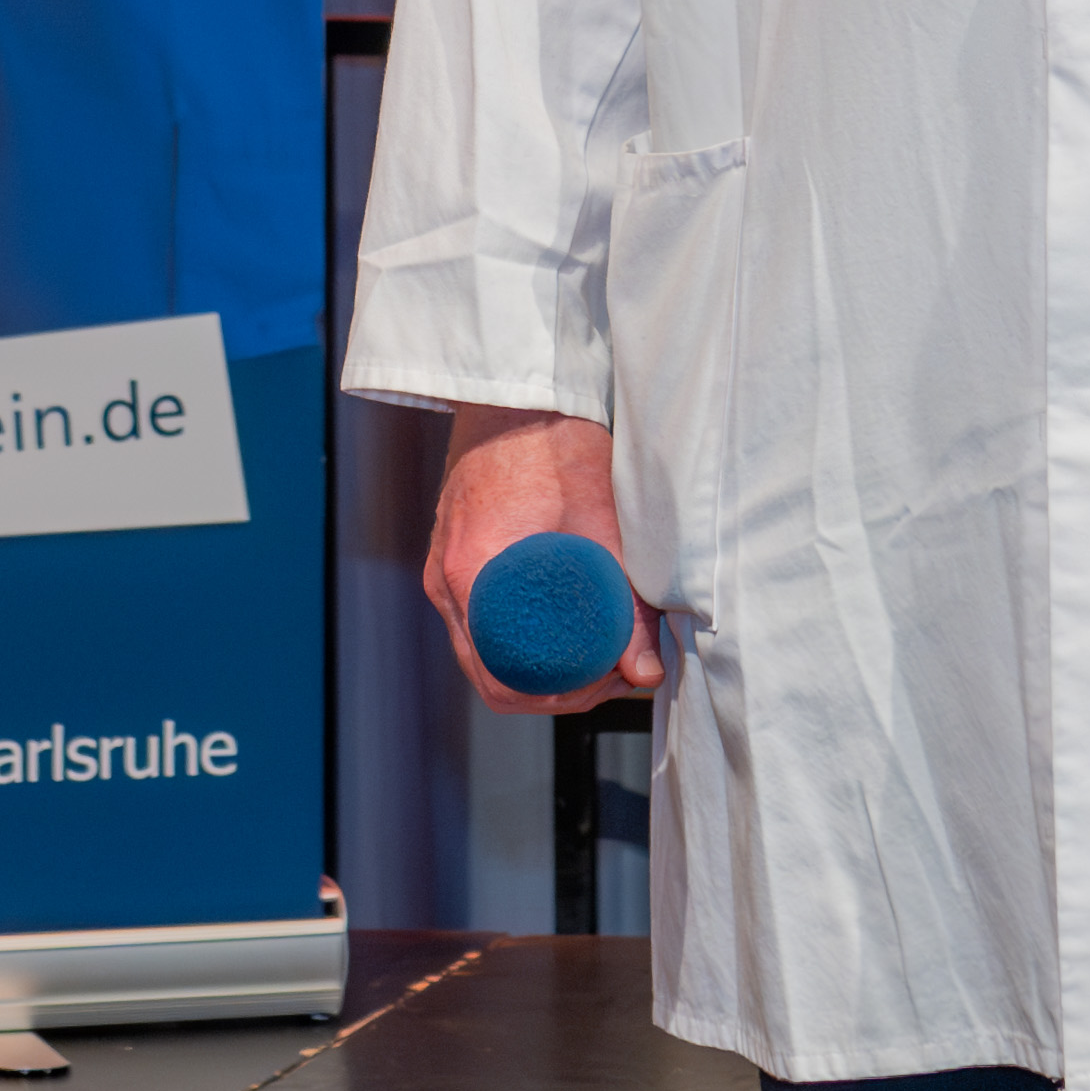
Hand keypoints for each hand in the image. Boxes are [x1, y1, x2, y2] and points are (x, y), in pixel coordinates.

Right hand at [422, 403, 663, 711]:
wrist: (520, 391)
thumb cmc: (554, 439)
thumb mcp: (603, 523)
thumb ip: (625, 604)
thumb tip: (645, 670)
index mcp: (470, 572)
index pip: (499, 679)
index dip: (556, 698)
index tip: (603, 684)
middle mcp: (446, 579)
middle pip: (489, 673)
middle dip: (551, 688)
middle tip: (608, 675)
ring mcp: (444, 567)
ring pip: (484, 648)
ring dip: (534, 662)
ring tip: (595, 650)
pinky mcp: (455, 555)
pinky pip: (480, 618)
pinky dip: (519, 632)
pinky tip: (564, 620)